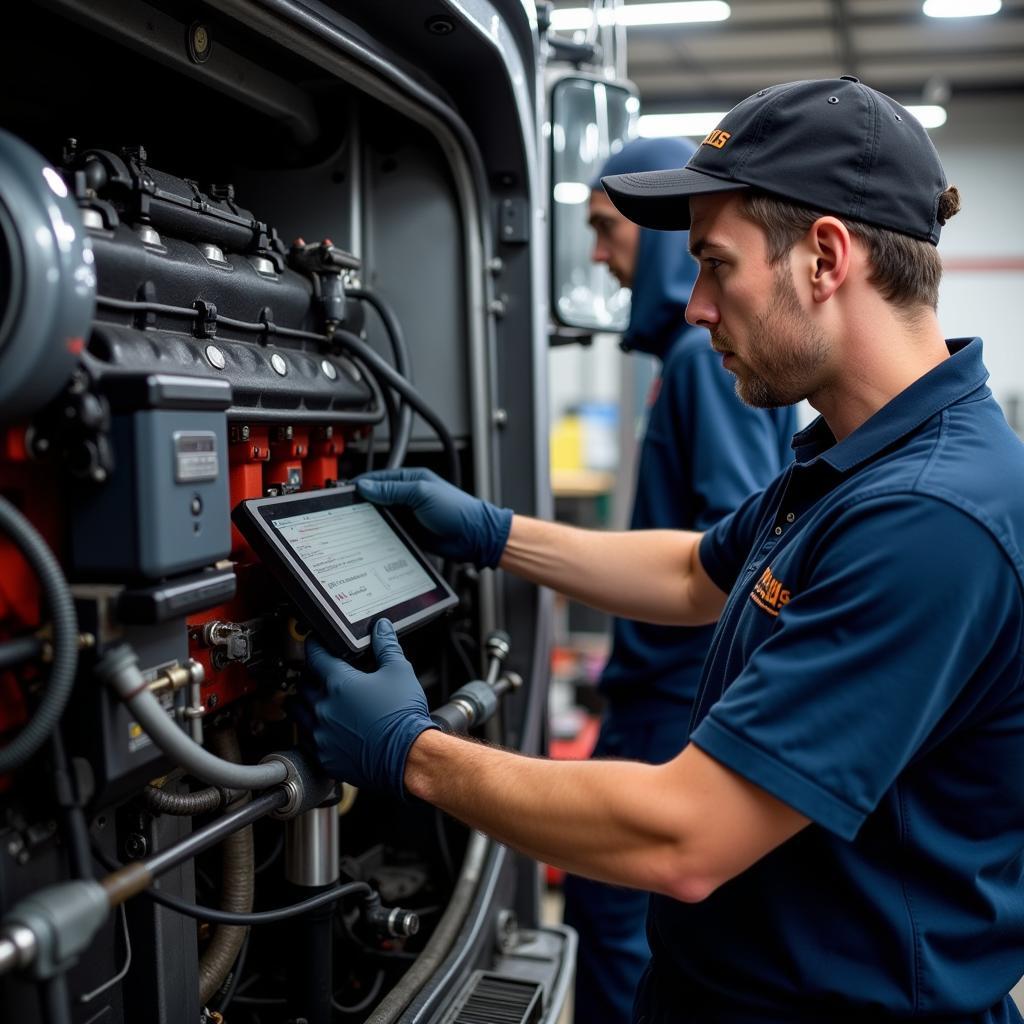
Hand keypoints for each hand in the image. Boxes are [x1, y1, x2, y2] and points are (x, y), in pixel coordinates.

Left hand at [298, 620, 436, 795]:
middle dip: (309, 676)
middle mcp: (324, 708)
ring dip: (303, 703)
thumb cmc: (403, 717)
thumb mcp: (399, 672)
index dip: (313, 646)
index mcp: (339, 683)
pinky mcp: (324, 757)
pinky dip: (310, 731)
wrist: (407, 757)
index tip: (313, 643)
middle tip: (317, 672)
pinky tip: (321, 729)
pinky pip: (306, 740)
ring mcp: (321, 734)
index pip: (315, 657)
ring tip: (313, 700)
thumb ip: (386, 646)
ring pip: (298, 713)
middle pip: (303, 684)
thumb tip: (381, 628)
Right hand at [356, 468, 511, 568]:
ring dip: (372, 519)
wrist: (474, 536)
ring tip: (356, 523)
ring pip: (382, 515)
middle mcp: (409, 495)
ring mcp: (409, 514)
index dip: (362, 484)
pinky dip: (381, 533)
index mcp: (412, 479)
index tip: (345, 491)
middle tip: (347, 509)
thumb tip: (367, 486)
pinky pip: (390, 531)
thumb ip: (393, 489)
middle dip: (364, 503)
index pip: (379, 478)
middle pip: (378, 497)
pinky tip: (371, 536)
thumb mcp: (421, 494)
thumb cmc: (457, 510)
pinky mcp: (410, 531)